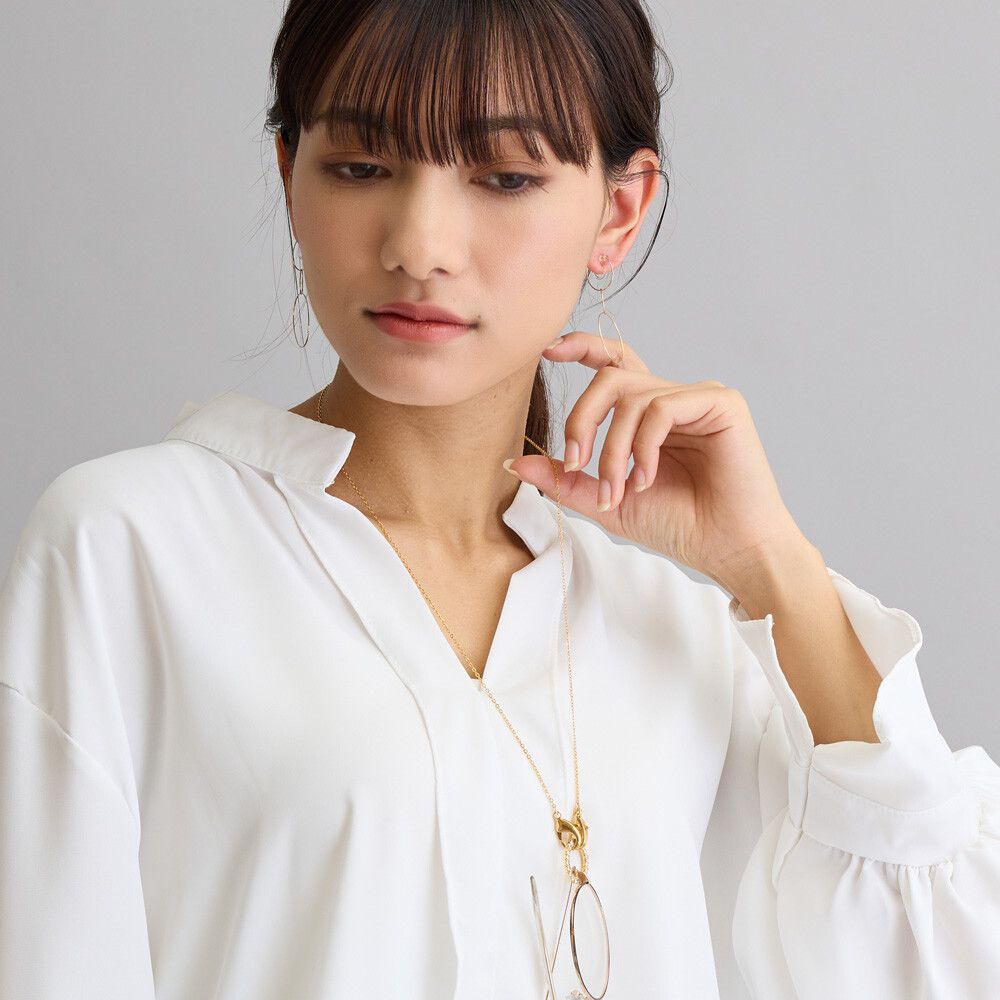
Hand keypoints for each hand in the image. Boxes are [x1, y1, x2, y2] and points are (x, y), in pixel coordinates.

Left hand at [506, 331, 811, 591]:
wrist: (727, 550)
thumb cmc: (678, 526)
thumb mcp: (606, 500)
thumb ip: (566, 478)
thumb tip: (514, 462)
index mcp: (649, 414)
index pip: (613, 364)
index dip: (581, 347)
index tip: (547, 350)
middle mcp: (673, 398)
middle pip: (610, 377)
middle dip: (581, 419)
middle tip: (576, 463)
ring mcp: (699, 397)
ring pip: (631, 397)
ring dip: (612, 450)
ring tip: (618, 490)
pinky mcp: (722, 403)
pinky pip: (662, 407)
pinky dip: (643, 446)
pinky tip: (647, 479)